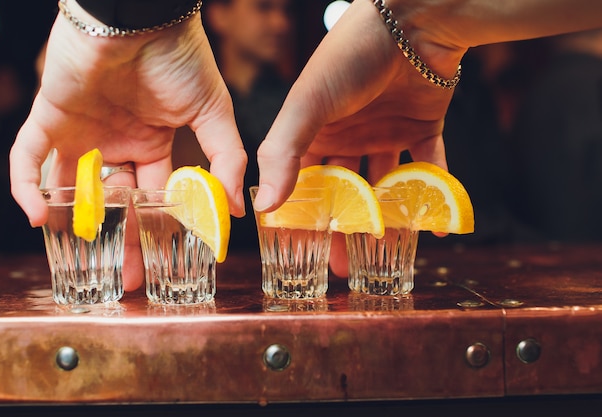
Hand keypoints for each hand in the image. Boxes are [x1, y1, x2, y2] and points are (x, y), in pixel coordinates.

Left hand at [9, 6, 245, 289]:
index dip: (159, 228)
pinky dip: (26, 185)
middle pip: (116, 201)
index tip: (166, 260)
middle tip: (127, 278)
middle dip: (122, 238)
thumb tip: (241, 209)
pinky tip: (37, 215)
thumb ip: (227, 159)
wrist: (141, 16)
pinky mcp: (51, 116)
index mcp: (155, 144)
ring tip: (83, 259)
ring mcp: (83, 131)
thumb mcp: (215, 113)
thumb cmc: (181, 58)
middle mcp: (119, 143)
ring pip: (72, 186)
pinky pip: (29, 156)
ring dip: (73, 221)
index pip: (156, 195)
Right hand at [255, 0, 465, 275]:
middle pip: (345, 191)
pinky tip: (434, 225)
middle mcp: (348, 134)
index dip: (305, 216)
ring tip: (385, 253)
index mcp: (314, 130)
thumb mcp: (307, 106)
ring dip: (387, 217)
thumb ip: (282, 155)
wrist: (412, 21)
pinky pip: (429, 168)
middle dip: (343, 228)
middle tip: (343, 267)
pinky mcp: (423, 127)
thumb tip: (262, 207)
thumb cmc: (348, 58)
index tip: (303, 251)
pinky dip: (433, 194)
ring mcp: (385, 132)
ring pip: (385, 185)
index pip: (305, 181)